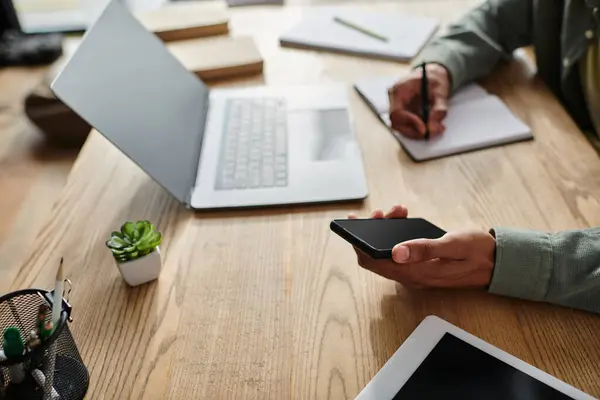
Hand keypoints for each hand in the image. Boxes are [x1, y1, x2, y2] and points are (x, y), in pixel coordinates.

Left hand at [349, 206, 495, 288]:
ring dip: (385, 231)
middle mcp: (411, 276)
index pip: (372, 262)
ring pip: (386, 253)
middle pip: (375, 257)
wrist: (499, 264)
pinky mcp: (421, 267)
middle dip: (372, 232)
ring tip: (398, 211)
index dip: (358, 243)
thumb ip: (425, 249)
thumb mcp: (453, 245)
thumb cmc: (478, 252)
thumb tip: (395, 252)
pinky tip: (405, 219)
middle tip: (383, 212)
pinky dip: (396, 235)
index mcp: (415, 273)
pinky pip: (398, 253)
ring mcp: (415, 273)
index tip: (356, 221)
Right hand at [388, 63, 449, 138]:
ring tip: (437, 129)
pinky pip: (407, 126)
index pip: (396, 112)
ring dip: (418, 133)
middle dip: (414, 132)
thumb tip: (433, 126)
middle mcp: (394, 100)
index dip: (410, 123)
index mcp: (399, 90)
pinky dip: (419, 130)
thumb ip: (438, 108)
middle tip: (433, 133)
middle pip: (397, 123)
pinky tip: (432, 127)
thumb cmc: (434, 80)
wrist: (432, 76)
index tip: (424, 129)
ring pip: (402, 128)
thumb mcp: (441, 91)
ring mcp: (397, 108)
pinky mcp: (403, 114)